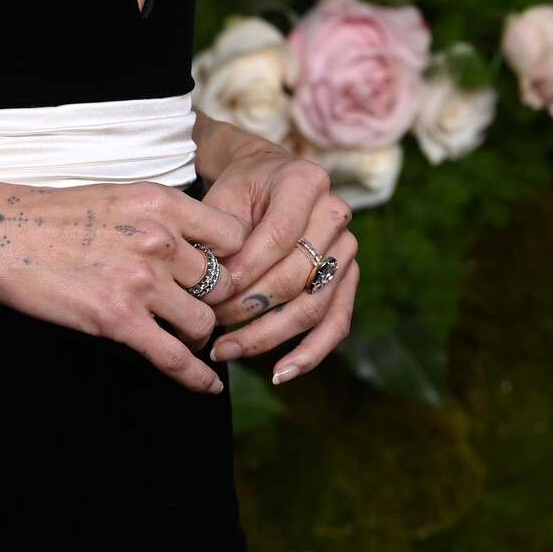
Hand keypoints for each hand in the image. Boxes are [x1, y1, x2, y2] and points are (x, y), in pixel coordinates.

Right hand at [0, 181, 248, 394]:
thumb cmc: (53, 214)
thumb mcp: (118, 196)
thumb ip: (160, 217)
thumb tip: (191, 244)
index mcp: (162, 202)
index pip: (234, 234)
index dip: (236, 257)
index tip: (225, 271)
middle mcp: (160, 239)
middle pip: (223, 283)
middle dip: (215, 301)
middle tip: (202, 310)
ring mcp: (141, 281)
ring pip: (203, 322)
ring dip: (198, 335)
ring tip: (185, 337)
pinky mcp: (119, 320)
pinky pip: (174, 358)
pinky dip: (196, 378)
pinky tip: (206, 386)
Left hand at [200, 144, 358, 384]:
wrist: (265, 178)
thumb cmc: (239, 189)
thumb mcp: (223, 197)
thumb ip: (218, 236)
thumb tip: (205, 285)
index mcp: (305, 183)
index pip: (280, 236)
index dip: (246, 270)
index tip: (211, 294)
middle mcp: (335, 215)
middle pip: (297, 276)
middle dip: (249, 307)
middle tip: (209, 324)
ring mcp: (346, 249)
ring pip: (314, 306)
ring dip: (268, 335)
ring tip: (227, 351)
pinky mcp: (347, 278)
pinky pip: (336, 323)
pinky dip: (309, 352)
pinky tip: (280, 372)